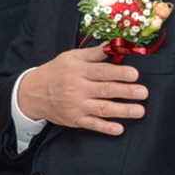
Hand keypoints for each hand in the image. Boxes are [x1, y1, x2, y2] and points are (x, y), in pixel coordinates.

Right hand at [17, 48, 147, 135]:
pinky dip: (105, 128)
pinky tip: (119, 129)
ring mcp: (76, 106)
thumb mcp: (70, 57)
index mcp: (78, 71)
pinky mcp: (75, 120)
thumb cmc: (55, 72)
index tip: (134, 74)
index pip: (101, 72)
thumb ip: (93, 54)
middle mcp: (77, 89)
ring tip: (139, 110)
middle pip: (105, 90)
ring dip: (122, 111)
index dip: (118, 73)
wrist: (31, 93)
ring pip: (102, 109)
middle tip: (143, 92)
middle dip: (126, 92)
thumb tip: (113, 45)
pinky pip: (92, 125)